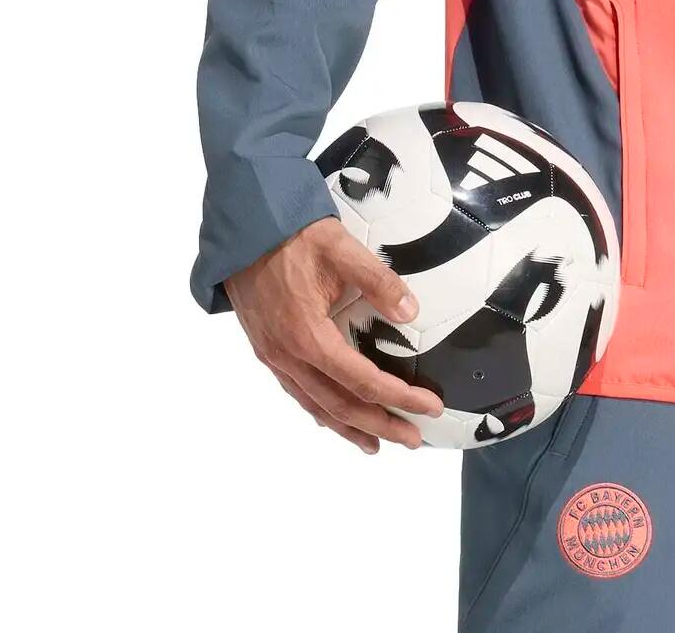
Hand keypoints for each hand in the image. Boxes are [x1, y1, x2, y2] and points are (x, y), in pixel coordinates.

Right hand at [223, 217, 445, 454]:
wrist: (245, 230)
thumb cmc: (294, 237)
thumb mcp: (341, 248)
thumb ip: (377, 280)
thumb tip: (410, 312)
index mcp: (307, 335)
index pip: (362, 380)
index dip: (398, 397)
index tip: (430, 407)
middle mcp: (288, 355)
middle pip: (339, 404)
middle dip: (379, 424)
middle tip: (412, 438)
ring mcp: (274, 355)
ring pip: (315, 404)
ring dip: (348, 427)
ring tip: (375, 443)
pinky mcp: (267, 349)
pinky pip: (297, 391)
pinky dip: (320, 410)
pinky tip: (332, 417)